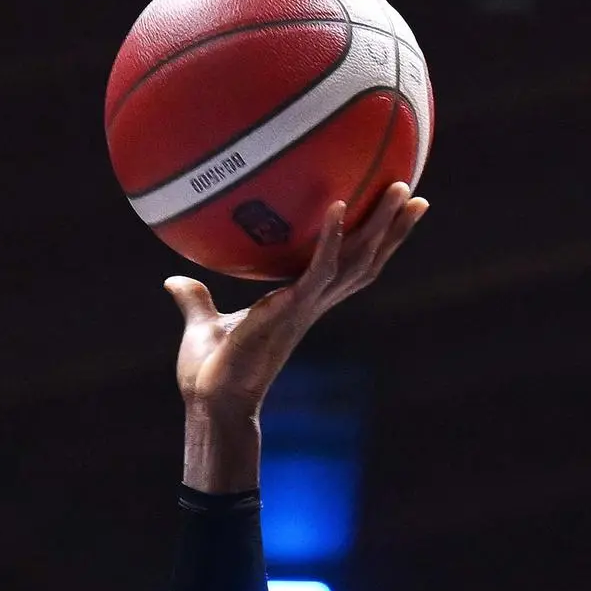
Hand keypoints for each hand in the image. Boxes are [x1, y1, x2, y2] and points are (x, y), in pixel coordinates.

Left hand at [173, 179, 427, 489]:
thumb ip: (195, 299)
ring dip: (381, 226)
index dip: (373, 243)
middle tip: (416, 195)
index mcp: (301, 303)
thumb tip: (174, 279)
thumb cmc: (210, 372)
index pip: (348, 267)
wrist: (211, 401)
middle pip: (367, 261)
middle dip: (394, 230)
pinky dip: (331, 238)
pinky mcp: (291, 309)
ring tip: (401, 189)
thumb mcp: (202, 325)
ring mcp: (306, 306)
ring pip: (357, 260)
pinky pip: (319, 268)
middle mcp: (313, 303)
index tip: (394, 216)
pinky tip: (338, 206)